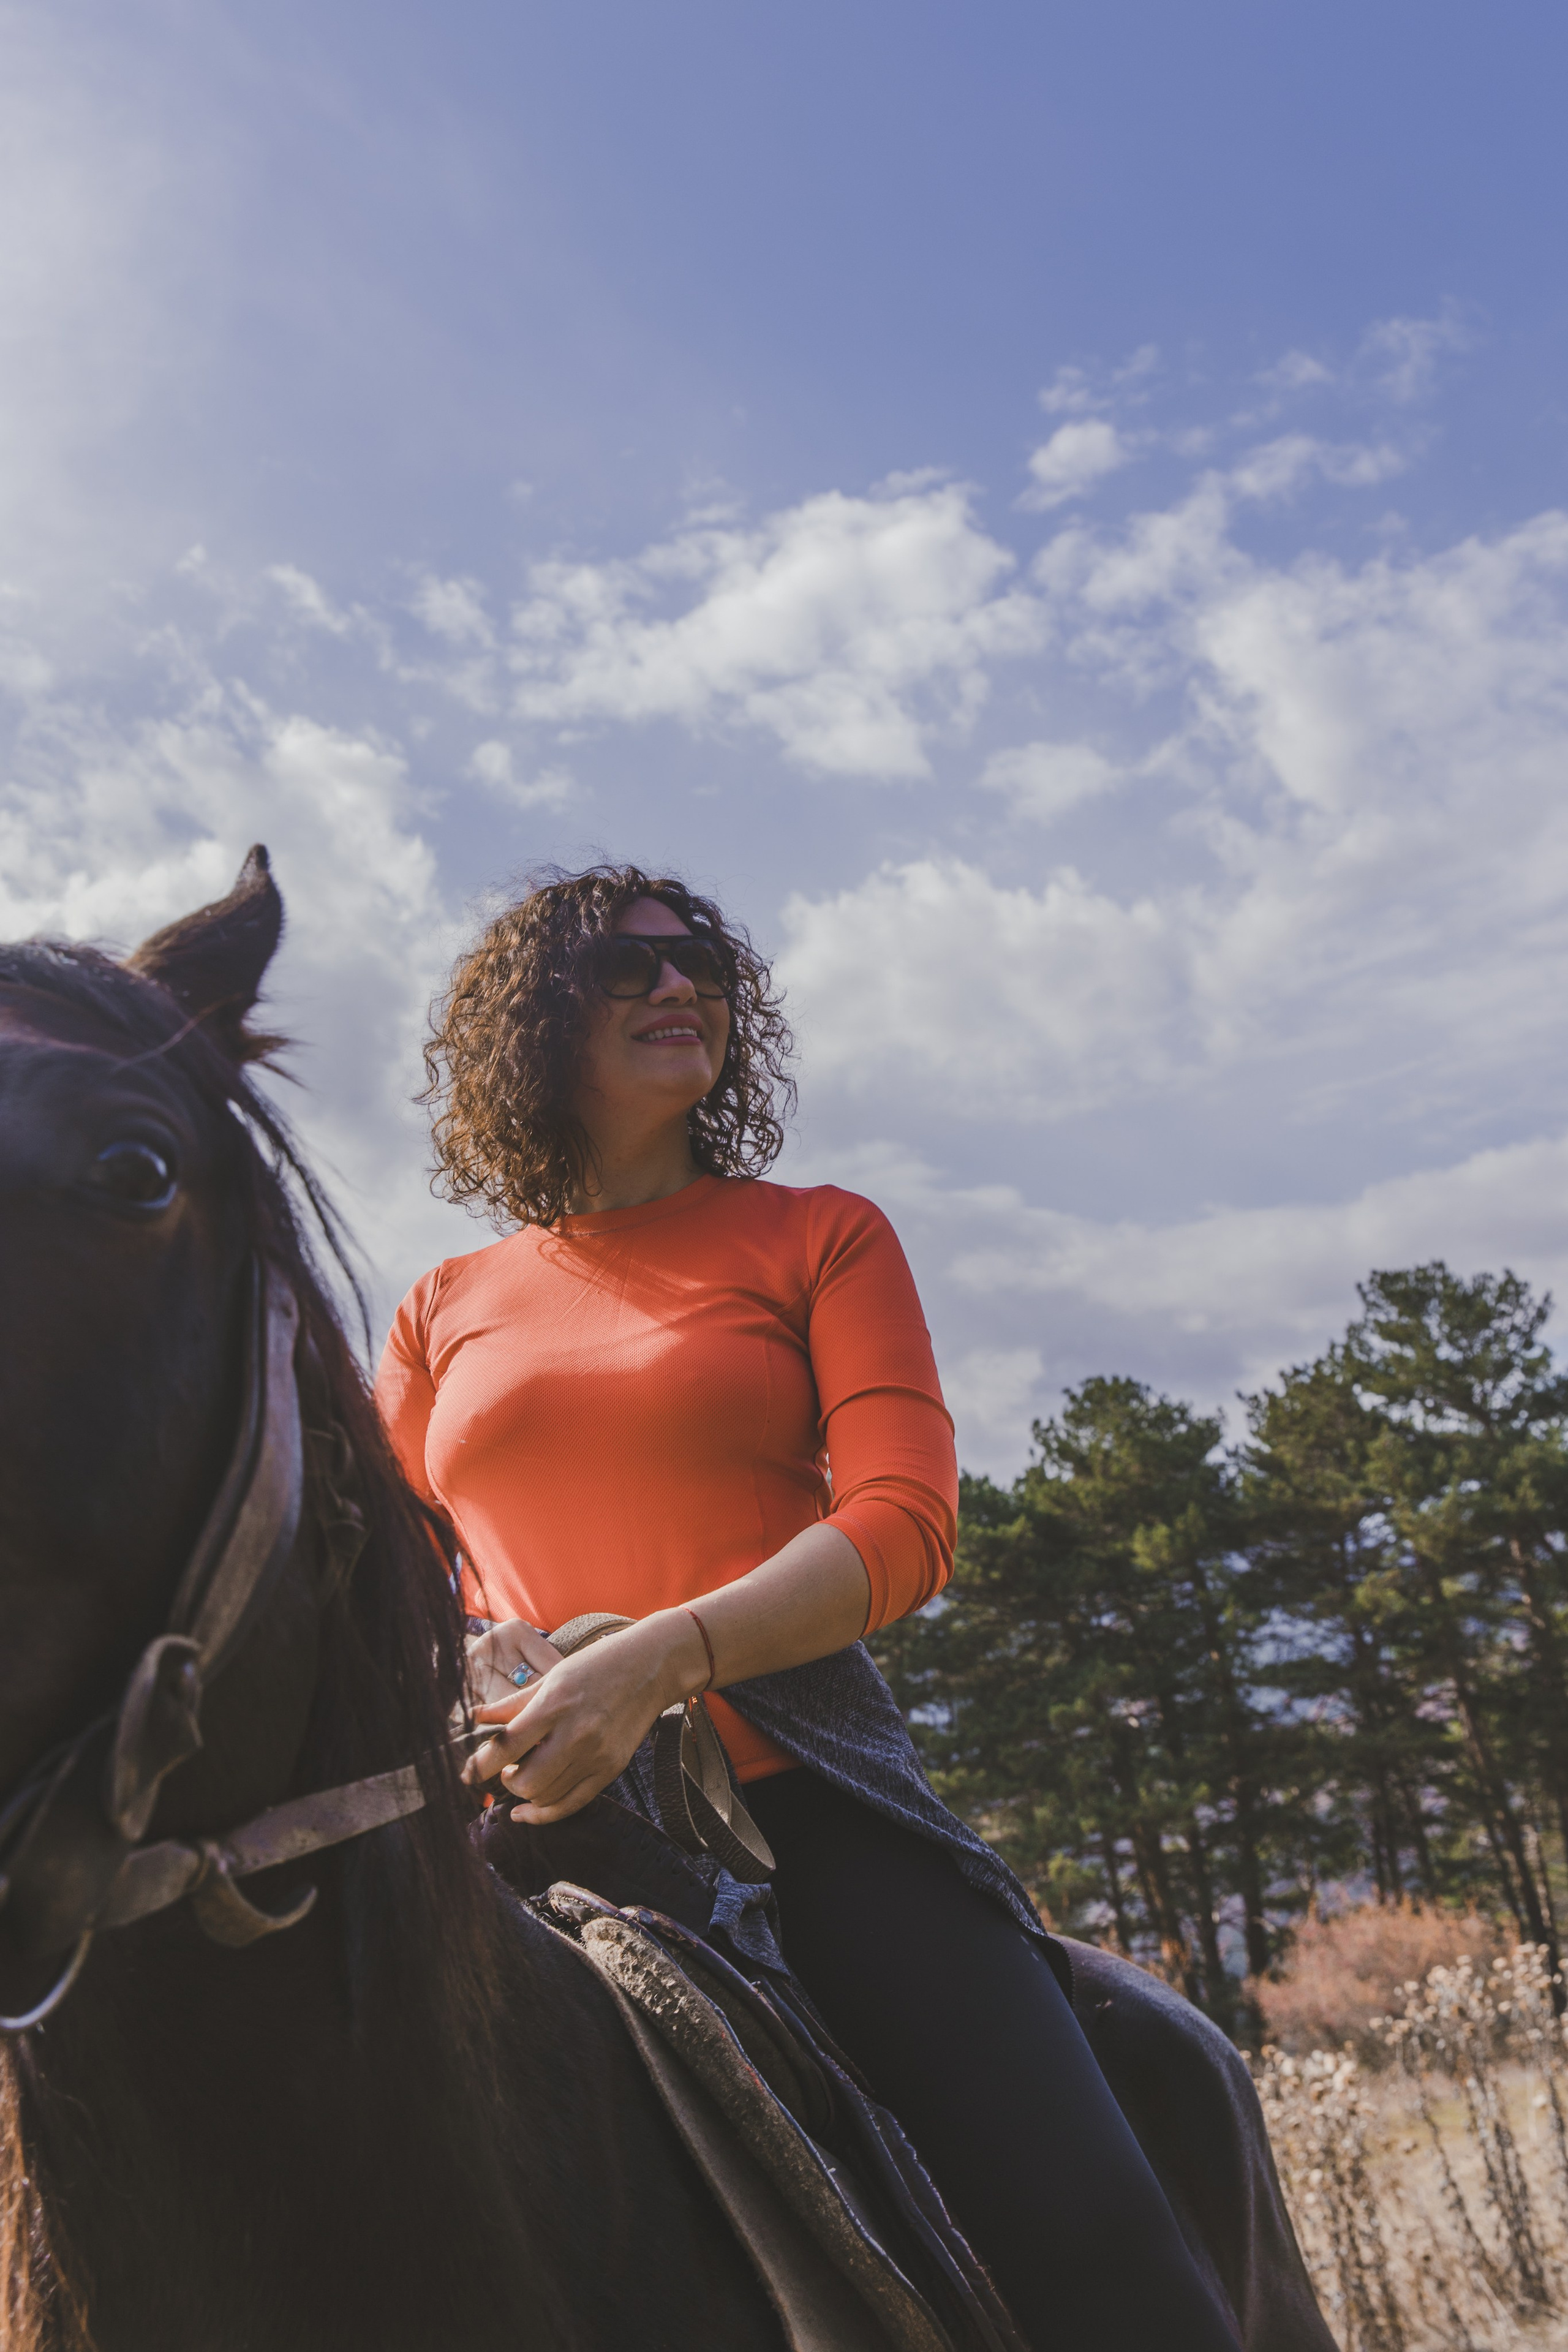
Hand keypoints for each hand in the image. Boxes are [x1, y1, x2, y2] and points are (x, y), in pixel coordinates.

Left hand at [462, 1611, 708, 1823]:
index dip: (479, 1765)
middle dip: (505, 1782)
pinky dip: (546, 1813)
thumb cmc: (597, 1665)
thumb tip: (475, 1718)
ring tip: (523, 1775)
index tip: (466, 1773)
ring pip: (546, 1796)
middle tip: (505, 1769)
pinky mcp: (611, 1768)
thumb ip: (512, 1703)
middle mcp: (576, 1733)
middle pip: (525, 1781)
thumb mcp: (551, 1676)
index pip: (506, 1747)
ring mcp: (596, 1755)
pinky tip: (528, 1812)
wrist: (650, 1668)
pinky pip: (572, 1804)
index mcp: (555, 1704)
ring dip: (525, 1794)